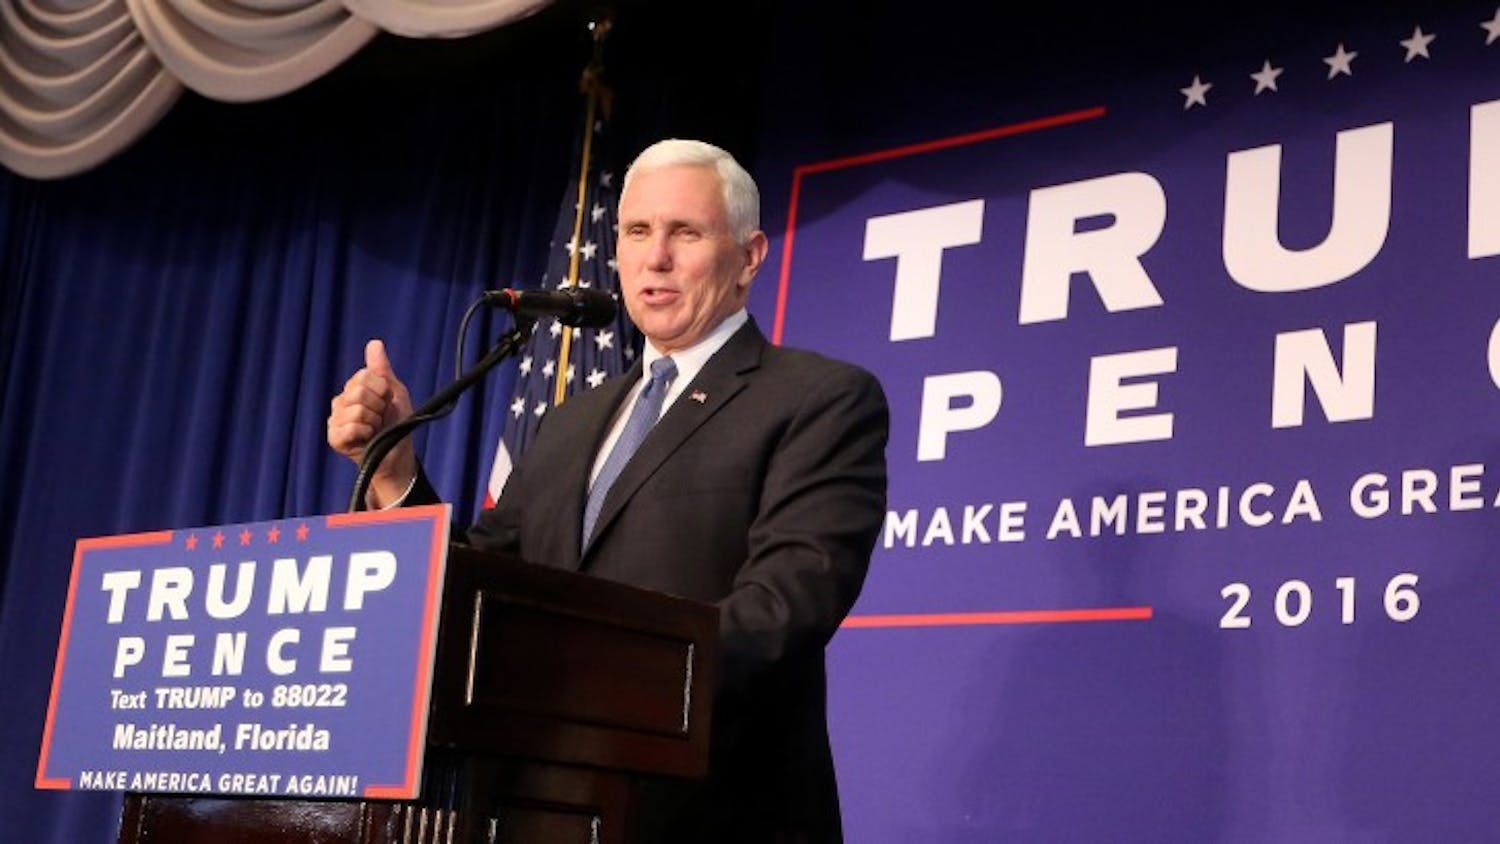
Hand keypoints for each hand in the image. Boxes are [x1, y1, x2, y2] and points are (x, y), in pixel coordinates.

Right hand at [327, 339, 416, 506]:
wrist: (398, 453)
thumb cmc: (397, 423)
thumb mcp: (395, 392)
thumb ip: (382, 369)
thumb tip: (374, 343)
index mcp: (353, 388)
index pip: (364, 376)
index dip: (382, 390)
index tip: (387, 401)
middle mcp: (341, 402)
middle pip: (359, 391)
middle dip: (378, 406)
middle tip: (381, 417)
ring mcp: (335, 420)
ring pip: (357, 410)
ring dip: (374, 421)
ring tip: (374, 429)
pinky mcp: (334, 438)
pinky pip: (350, 428)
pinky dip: (365, 433)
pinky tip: (366, 439)